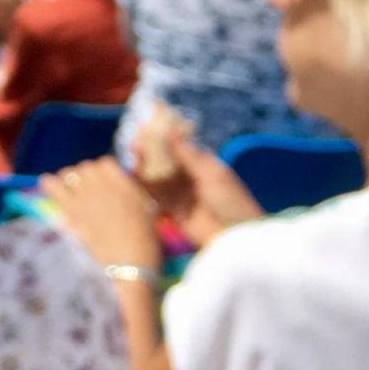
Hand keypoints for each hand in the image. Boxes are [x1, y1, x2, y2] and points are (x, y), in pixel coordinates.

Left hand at [41, 157, 162, 272]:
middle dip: (86, 178)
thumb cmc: (145, 240)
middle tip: (89, 193)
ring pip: (68, 173)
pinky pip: (52, 184)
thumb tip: (125, 183)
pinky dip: (50, 185)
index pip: (105, 163)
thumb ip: (132, 191)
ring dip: (69, 181)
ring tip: (70, 193)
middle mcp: (101, 182)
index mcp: (122, 181)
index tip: (104, 184)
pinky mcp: (70, 208)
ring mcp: (84, 194)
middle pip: (86, 167)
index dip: (103, 173)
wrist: (131, 261)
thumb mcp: (147, 209)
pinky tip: (50, 191)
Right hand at [140, 129, 263, 247]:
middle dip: (151, 153)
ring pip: (160, 179)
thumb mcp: (211, 175)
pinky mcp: (176, 213)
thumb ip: (187, 154)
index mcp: (204, 165)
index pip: (180, 148)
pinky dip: (146, 190)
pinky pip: (158, 198)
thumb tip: (170, 129)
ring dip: (146, 170)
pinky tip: (133, 182)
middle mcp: (192, 178)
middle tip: (134, 144)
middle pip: (168, 163)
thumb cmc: (231, 202)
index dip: (163, 139)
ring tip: (131, 160)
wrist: (237, 240)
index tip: (147, 129)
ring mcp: (184, 196)